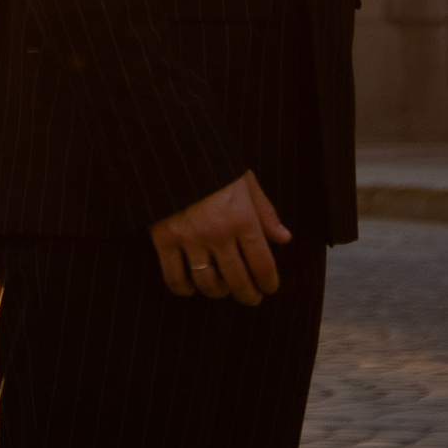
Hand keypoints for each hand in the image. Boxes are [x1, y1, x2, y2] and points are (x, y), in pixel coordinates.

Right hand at [152, 169, 291, 304]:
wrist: (171, 148)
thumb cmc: (213, 163)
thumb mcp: (246, 181)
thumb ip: (265, 212)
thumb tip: (284, 238)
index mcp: (242, 217)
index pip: (262, 263)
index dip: (268, 282)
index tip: (269, 289)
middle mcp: (218, 233)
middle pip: (238, 279)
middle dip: (248, 294)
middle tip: (251, 298)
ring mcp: (189, 239)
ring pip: (207, 283)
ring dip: (218, 292)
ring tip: (223, 290)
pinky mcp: (164, 239)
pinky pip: (174, 276)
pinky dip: (183, 288)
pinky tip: (190, 288)